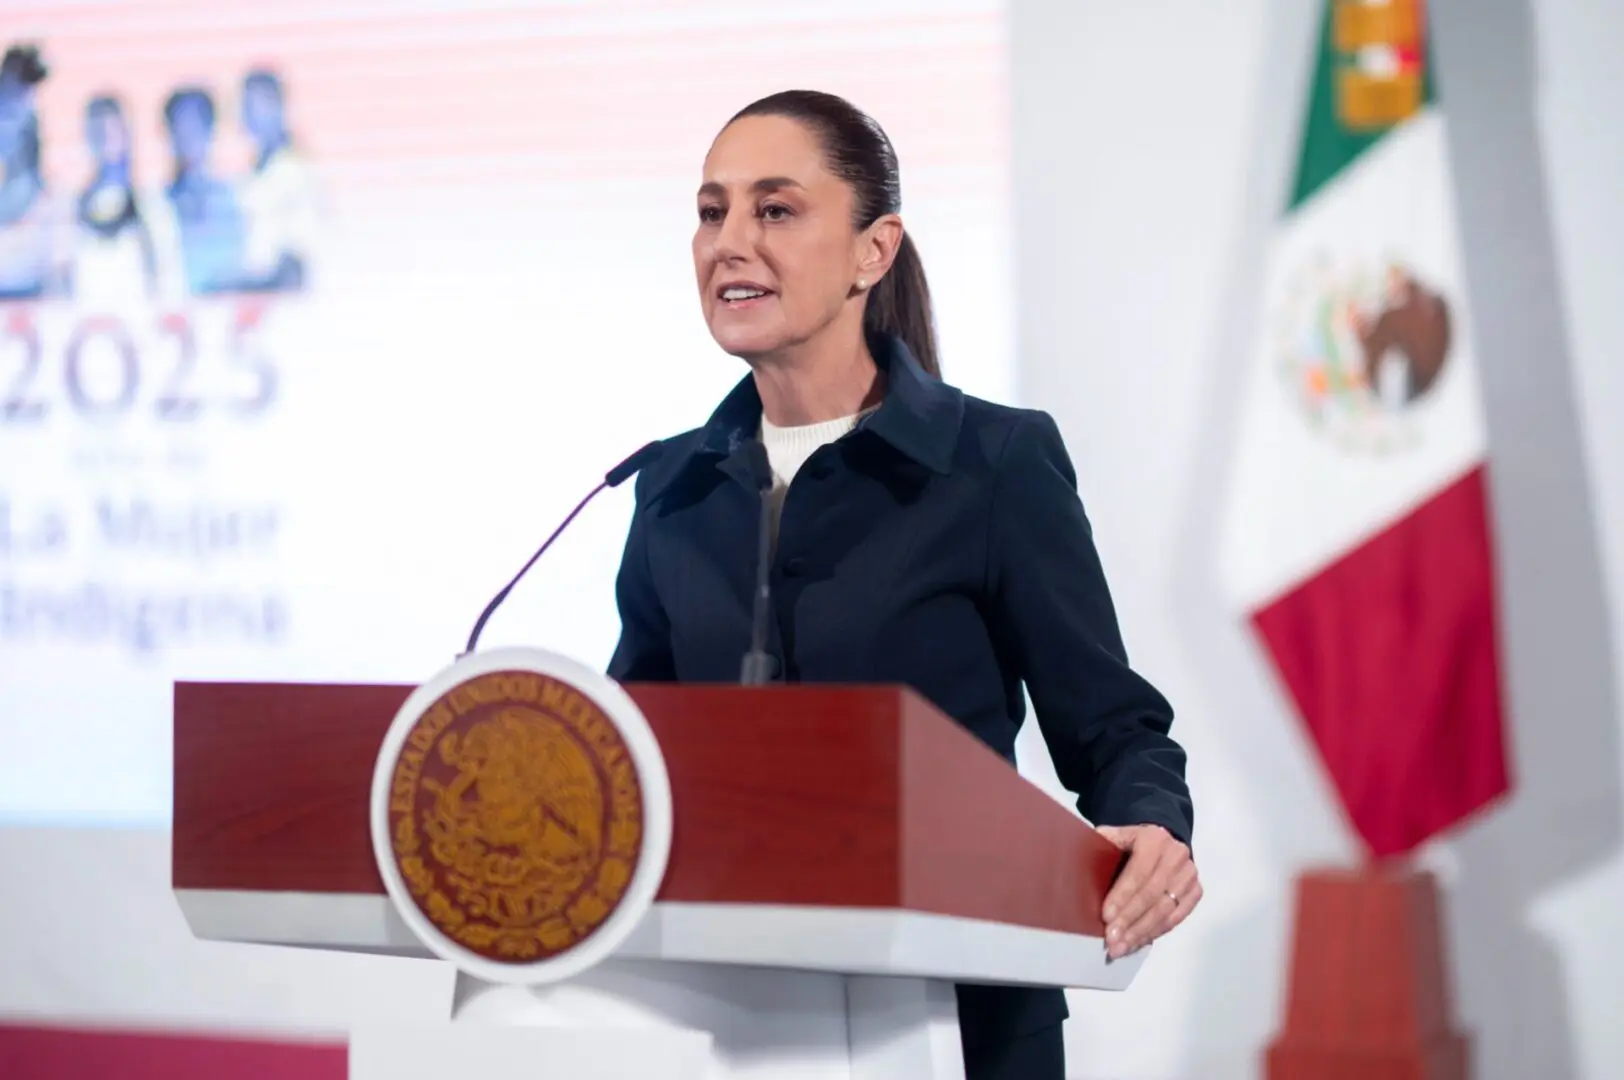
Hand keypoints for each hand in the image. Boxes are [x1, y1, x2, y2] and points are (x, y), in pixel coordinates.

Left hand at [1097, 824, 1199, 959]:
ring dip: (1141, 932)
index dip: (1122, 896)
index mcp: (1154, 839)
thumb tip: (1077, 859)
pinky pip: (1176, 918)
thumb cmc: (1132, 843)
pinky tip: (1137, 942)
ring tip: (1120, 947)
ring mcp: (1189, 875)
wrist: (1164, 841)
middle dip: (1129, 920)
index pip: (1138, 873)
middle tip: (1111, 940)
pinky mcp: (1195, 892)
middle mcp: (1176, 856)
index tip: (1106, 917)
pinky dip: (1155, 932)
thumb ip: (1101, 844)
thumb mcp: (1116, 835)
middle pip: (1151, 895)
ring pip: (1165, 910)